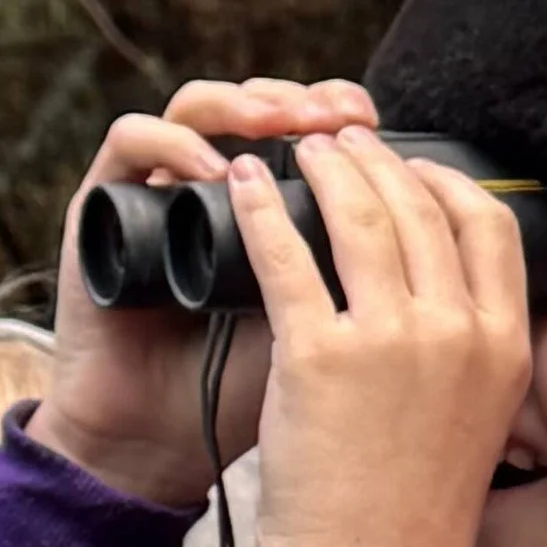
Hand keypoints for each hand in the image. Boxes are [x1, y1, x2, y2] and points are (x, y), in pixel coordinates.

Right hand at [26, 78, 377, 506]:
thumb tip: (444, 241)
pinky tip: (218, 169)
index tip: (386, 126)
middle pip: (264, 105)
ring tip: (287, 127)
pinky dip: (175, 143)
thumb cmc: (252, 397)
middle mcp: (217, 187)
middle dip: (312, 103)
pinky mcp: (102, 204)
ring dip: (248, 104)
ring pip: (201, 105)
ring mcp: (160, 190)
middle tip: (348, 118)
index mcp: (275, 208)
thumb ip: (373, 285)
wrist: (164, 443)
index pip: (309, 130)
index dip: (350, 120)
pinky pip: (132, 141)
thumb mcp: (331, 339)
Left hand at [234, 124, 529, 546]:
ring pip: (356, 214)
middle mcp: (456, 334)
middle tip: (341, 143)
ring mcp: (389, 341)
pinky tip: (247, 187)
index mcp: (506, 348)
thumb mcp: (478, 423)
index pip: (491, 226)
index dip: (446, 180)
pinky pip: (284, 253)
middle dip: (374, 160)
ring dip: (323, 168)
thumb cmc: (414, 510)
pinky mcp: (319, 355)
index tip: (413, 167)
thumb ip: (471, 355)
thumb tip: (440, 293)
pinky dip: (263, 208)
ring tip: (297, 151)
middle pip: (419, 206)